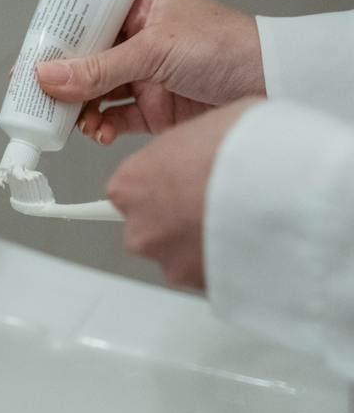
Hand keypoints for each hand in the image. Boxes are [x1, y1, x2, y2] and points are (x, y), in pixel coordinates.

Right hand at [35, 0, 265, 143]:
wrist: (275, 83)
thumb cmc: (228, 45)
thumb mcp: (154, 49)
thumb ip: (99, 68)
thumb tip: (49, 75)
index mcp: (139, 11)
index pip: (85, 22)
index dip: (55, 40)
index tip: (29, 59)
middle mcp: (139, 43)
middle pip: (85, 62)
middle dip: (62, 82)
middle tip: (38, 97)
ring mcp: (145, 78)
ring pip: (96, 94)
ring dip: (81, 109)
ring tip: (72, 120)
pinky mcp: (154, 110)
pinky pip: (115, 119)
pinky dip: (102, 128)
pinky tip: (98, 132)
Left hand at [106, 98, 262, 289]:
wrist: (283, 186)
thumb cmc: (244, 148)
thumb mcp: (205, 126)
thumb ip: (185, 150)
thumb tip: (198, 150)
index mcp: (131, 183)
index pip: (130, 190)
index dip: (160, 186)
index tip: (176, 186)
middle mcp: (141, 228)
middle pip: (150, 227)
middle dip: (177, 219)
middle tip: (212, 201)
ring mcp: (170, 261)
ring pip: (179, 254)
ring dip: (202, 241)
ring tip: (239, 219)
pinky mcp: (201, 285)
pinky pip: (210, 272)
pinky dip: (225, 261)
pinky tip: (250, 239)